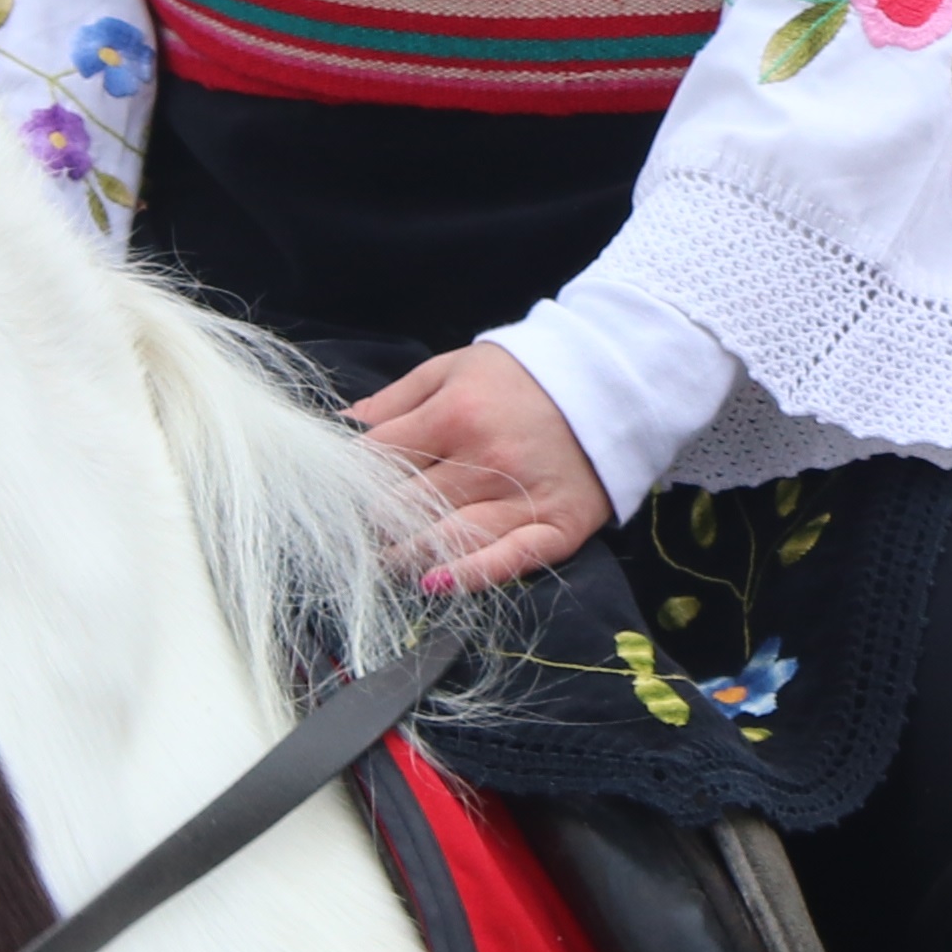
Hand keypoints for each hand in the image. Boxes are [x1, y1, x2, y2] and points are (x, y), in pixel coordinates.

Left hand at [350, 342, 611, 593]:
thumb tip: (341, 429)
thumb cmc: (521, 376)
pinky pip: (507, 560)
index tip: (338, 492)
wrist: (612, 381)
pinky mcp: (557, 526)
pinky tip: (436, 584)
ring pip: (445, 540)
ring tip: (386, 559)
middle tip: (357, 532)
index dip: (349, 479)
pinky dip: (469, 576)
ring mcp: (523, 496)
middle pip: (404, 507)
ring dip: (405, 557)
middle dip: (372, 522)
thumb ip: (395, 400)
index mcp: (454, 414)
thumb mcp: (453, 368)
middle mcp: (486, 459)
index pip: (378, 460)